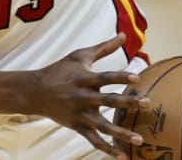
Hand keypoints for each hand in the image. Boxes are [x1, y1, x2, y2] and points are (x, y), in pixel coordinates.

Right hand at [27, 33, 147, 158]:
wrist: (34, 91)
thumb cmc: (59, 70)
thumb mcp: (79, 56)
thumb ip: (103, 48)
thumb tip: (124, 35)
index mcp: (85, 79)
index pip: (105, 77)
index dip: (120, 77)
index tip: (137, 78)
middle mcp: (83, 97)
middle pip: (108, 100)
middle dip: (128, 102)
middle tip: (147, 103)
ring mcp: (80, 114)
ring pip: (103, 126)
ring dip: (122, 133)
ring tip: (140, 139)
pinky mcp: (77, 126)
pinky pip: (94, 140)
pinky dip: (107, 149)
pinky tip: (123, 155)